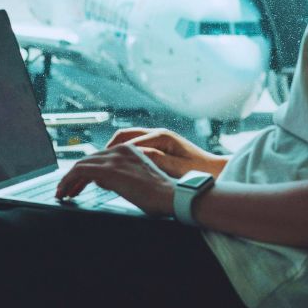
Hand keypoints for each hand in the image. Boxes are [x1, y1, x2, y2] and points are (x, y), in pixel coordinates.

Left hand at [56, 144, 176, 216]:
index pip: (99, 158)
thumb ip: (118, 178)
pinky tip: (64, 192)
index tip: (78, 185)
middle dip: (74, 177)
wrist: (171, 196)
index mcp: (129, 150)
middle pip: (88, 160)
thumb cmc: (160, 195)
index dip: (85, 172)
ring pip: (81, 164)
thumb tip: (101, 181)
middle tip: (66, 191)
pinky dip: (68, 181)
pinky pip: (80, 171)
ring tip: (62, 193)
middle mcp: (120, 150)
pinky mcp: (109, 169)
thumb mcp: (136, 181)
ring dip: (68, 180)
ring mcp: (114, 158)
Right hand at [105, 128, 225, 178]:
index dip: (109, 154)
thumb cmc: (200, 172)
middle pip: (122, 137)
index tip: (98, 166)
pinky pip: (134, 147)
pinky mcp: (159, 147)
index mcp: (160, 137)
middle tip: (92, 166)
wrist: (216, 173)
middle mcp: (157, 134)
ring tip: (100, 167)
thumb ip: (155, 159)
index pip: (126, 141)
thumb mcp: (176, 167)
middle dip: (105, 151)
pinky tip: (118, 168)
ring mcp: (158, 139)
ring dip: (112, 152)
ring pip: (126, 141)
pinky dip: (122, 155)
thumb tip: (134, 152)